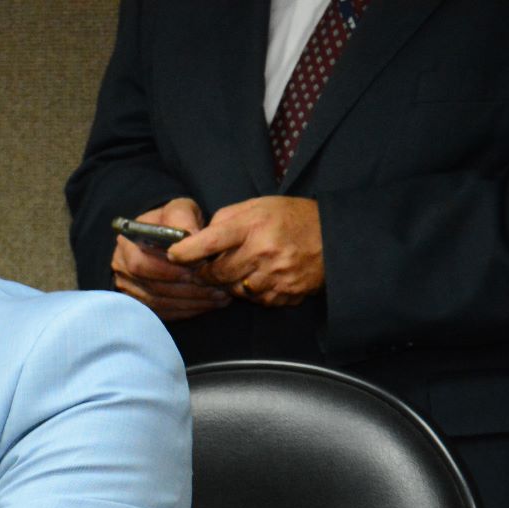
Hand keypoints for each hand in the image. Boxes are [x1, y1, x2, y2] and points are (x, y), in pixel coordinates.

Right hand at [110, 197, 230, 321]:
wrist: (168, 236)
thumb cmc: (173, 221)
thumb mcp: (179, 209)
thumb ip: (183, 219)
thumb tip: (192, 235)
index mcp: (126, 244)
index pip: (139, 264)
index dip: (167, 271)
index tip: (195, 271)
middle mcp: (122, 269)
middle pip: (150, 287)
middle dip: (184, 290)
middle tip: (214, 288)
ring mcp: (130, 289)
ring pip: (159, 303)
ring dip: (190, 303)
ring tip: (219, 297)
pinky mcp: (142, 303)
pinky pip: (163, 313)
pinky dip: (186, 311)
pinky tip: (208, 304)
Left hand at [169, 195, 323, 306]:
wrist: (335, 236)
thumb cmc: (292, 217)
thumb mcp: (258, 206)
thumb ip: (226, 219)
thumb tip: (198, 237)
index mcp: (254, 226)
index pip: (210, 241)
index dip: (186, 251)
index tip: (173, 254)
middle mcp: (263, 252)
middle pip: (217, 273)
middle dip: (209, 271)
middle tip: (209, 266)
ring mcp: (275, 276)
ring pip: (234, 290)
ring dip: (231, 283)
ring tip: (243, 267)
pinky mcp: (284, 294)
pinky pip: (256, 300)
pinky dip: (253, 292)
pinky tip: (263, 277)